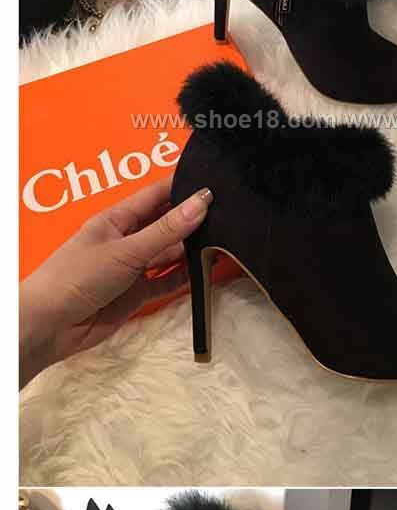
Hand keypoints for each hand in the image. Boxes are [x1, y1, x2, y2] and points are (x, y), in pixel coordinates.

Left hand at [19, 177, 211, 385]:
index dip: (183, 188)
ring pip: (168, 254)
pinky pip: (165, 281)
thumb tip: (202, 202)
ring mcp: (132, 268)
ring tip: (226, 241)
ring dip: (191, 250)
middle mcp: (127, 239)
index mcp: (117, 219)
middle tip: (230, 215)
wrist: (52, 325)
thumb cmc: (79, 275)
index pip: (155, 195)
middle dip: (192, 220)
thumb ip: (166, 230)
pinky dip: (184, 277)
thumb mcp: (126, 250)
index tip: (216, 184)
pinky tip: (207, 270)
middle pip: (165, 225)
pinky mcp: (137, 295)